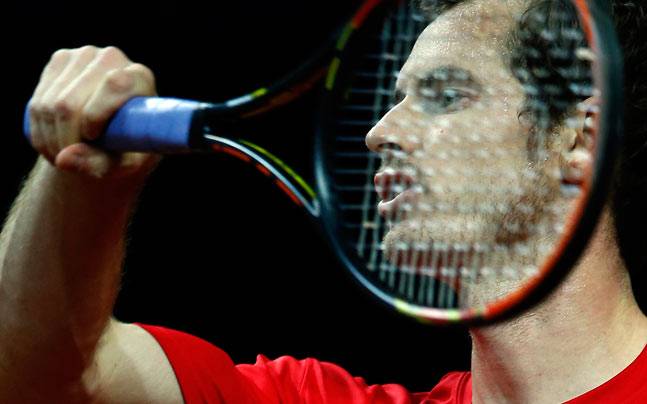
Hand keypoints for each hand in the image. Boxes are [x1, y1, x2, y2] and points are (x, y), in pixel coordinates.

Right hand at [27, 45, 160, 179]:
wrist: (113, 135)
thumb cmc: (127, 150)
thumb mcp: (123, 165)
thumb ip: (99, 164)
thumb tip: (63, 159)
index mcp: (140, 78)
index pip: (115, 85)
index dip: (96, 114)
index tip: (92, 138)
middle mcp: (113, 59)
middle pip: (70, 102)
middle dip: (64, 139)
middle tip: (71, 159)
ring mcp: (84, 56)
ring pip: (49, 104)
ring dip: (49, 139)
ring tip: (63, 155)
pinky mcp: (60, 59)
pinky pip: (37, 100)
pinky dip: (39, 130)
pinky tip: (53, 142)